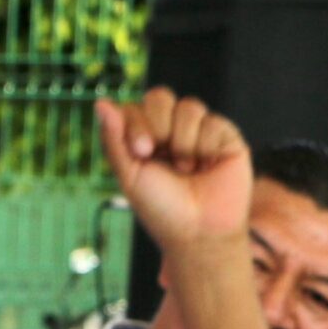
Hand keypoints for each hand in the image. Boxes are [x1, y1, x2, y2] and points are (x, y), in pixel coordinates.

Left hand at [94, 88, 252, 256]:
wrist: (198, 232)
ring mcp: (200, 131)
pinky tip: (208, 165)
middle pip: (160, 96)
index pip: (136, 106)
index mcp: (145, 138)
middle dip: (157, 126)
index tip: (141, 152)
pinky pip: (212, 121)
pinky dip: (205, 145)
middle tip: (158, 154)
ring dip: (182, 141)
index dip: (136, 122)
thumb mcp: (129, 175)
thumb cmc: (161, 208)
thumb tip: (100, 102)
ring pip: (188, 106)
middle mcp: (172, 131)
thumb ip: (114, 138)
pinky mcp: (227, 137)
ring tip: (187, 168)